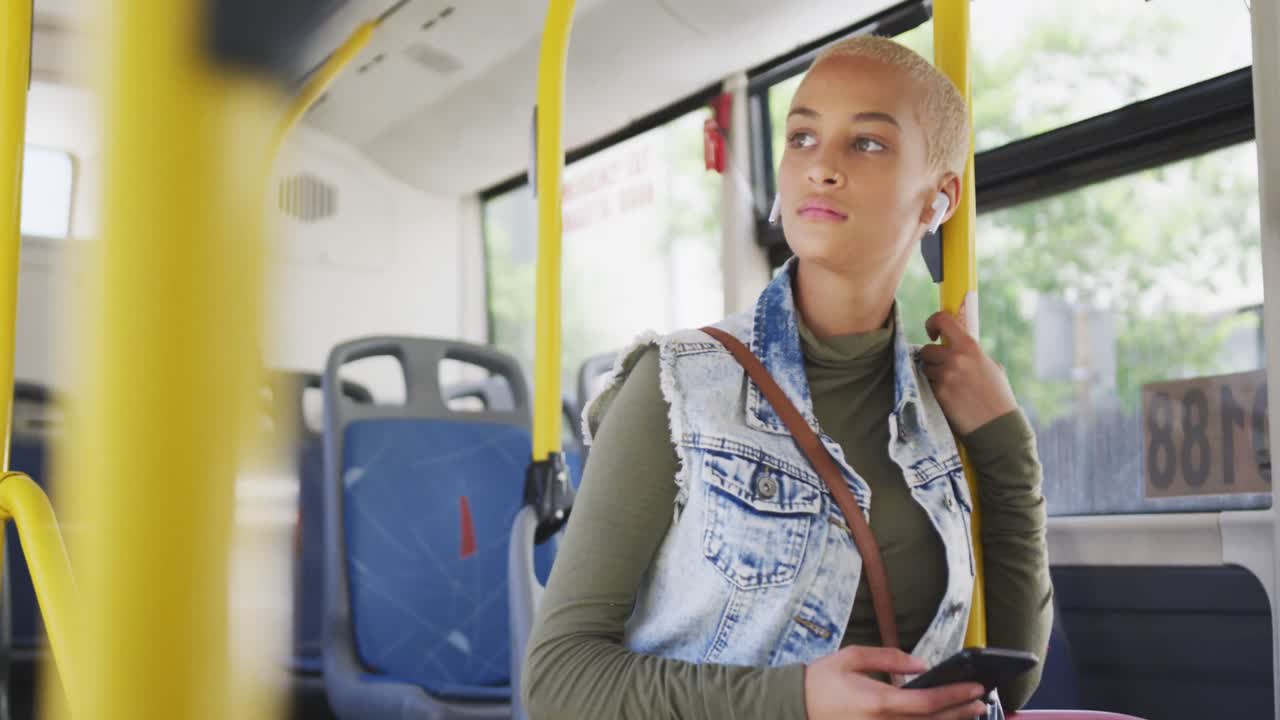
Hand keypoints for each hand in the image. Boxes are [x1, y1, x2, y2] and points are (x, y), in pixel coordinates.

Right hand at [804, 646, 988, 719]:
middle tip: (980, 700)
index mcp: (878, 701)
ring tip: (968, 712)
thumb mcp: (852, 657)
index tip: (976, 687)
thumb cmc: (822, 680)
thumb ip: (889, 658)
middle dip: (960, 711)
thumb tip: (922, 664)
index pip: (927, 701)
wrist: (795, 706)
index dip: (955, 695)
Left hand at [919, 306, 1016, 436]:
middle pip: (926, 350)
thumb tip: (953, 344)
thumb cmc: (997, 394)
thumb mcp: (989, 365)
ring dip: (932, 375)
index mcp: (970, 346)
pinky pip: (927, 385)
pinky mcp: (938, 393)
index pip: (942, 320)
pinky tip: (949, 397)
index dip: (932, 323)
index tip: (933, 334)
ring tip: (950, 385)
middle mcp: (955, 358)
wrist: (997, 424)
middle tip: (944, 369)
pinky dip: (934, 389)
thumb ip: (970, 353)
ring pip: (925, 368)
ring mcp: (945, 376)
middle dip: (932, 359)